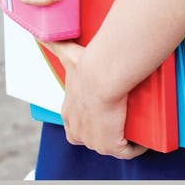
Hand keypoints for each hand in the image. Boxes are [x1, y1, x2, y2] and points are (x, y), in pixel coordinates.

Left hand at [43, 40, 146, 159]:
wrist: (102, 75)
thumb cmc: (86, 66)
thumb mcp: (66, 53)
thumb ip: (53, 43)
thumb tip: (41, 33)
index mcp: (68, 114)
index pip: (74, 124)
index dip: (87, 119)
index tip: (101, 108)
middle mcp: (79, 131)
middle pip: (92, 137)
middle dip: (105, 130)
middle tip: (120, 113)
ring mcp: (95, 142)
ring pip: (110, 144)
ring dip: (121, 137)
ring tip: (133, 120)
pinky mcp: (112, 147)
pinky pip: (127, 151)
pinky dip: (136, 146)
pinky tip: (143, 133)